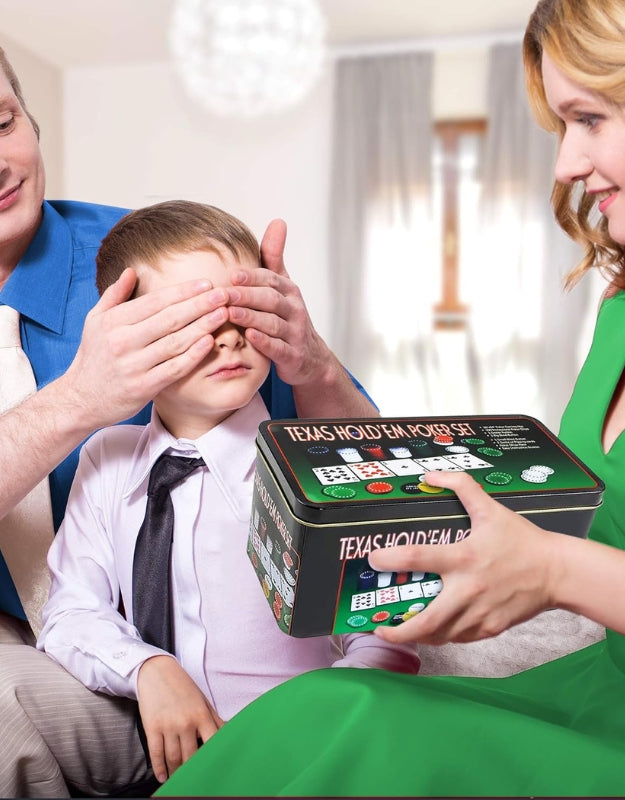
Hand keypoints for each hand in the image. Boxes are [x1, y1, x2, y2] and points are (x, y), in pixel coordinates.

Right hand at [62, 268, 229, 429]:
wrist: (80, 399)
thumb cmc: (93, 356)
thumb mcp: (95, 321)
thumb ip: (114, 295)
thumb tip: (131, 271)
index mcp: (114, 322)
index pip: (155, 301)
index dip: (183, 291)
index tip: (206, 283)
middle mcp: (123, 342)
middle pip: (170, 319)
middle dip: (200, 305)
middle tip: (224, 294)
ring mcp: (134, 366)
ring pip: (176, 342)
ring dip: (203, 327)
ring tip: (223, 314)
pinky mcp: (143, 388)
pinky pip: (174, 368)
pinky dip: (193, 355)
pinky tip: (210, 342)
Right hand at [137, 655, 222, 782]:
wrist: (156, 671)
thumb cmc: (182, 686)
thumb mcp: (202, 700)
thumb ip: (214, 719)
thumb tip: (228, 734)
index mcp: (201, 715)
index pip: (212, 743)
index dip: (214, 760)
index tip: (214, 772)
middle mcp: (186, 722)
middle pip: (191, 757)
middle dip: (192, 771)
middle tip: (194, 781)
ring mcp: (168, 725)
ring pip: (173, 758)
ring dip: (175, 773)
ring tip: (178, 781)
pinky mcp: (152, 727)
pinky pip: (156, 753)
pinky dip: (159, 768)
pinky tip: (162, 776)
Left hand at [226, 219, 331, 386]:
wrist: (310, 357)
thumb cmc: (288, 318)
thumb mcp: (283, 286)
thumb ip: (275, 258)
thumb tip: (278, 221)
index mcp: (289, 291)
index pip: (271, 279)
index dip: (252, 277)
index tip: (232, 274)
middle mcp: (294, 310)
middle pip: (271, 299)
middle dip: (248, 295)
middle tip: (225, 292)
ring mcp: (295, 334)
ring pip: (273, 323)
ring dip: (251, 317)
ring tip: (230, 313)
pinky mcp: (292, 356)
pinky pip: (278, 348)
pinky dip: (265, 343)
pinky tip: (250, 337)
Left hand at [369, 471, 556, 644]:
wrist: (557, 572)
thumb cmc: (521, 540)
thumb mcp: (490, 509)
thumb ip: (461, 487)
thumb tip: (430, 475)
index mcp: (463, 557)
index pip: (417, 557)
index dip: (390, 558)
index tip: (374, 559)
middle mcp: (468, 590)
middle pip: (426, 621)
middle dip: (399, 630)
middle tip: (379, 627)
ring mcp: (480, 614)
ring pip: (441, 635)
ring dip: (419, 635)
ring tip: (402, 630)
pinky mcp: (491, 628)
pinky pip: (460, 638)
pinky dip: (444, 636)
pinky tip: (435, 629)